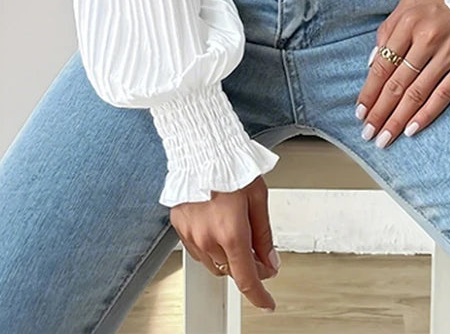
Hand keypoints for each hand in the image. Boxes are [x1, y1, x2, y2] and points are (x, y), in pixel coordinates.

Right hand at [170, 175, 279, 311]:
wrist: (202, 148)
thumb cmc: (231, 165)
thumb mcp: (259, 197)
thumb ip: (264, 234)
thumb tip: (270, 259)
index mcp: (232, 231)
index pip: (247, 278)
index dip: (260, 296)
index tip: (267, 303)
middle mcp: (208, 238)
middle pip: (232, 270)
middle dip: (247, 265)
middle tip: (258, 249)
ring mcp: (191, 234)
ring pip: (214, 263)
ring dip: (228, 256)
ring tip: (235, 229)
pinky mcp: (179, 226)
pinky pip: (198, 249)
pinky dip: (211, 245)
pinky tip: (217, 225)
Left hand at [354, 0, 449, 147]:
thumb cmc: (442, 2)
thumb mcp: (410, 3)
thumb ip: (388, 29)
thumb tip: (372, 62)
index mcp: (408, 21)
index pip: (383, 65)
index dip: (369, 91)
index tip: (360, 111)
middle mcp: (426, 38)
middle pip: (397, 83)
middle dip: (379, 112)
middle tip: (368, 133)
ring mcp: (448, 53)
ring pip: (417, 93)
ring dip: (398, 119)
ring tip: (385, 137)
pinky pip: (444, 94)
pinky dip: (427, 114)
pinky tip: (413, 129)